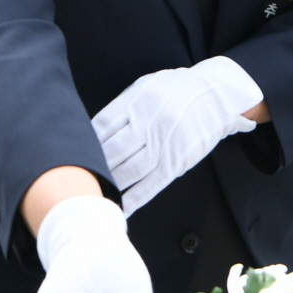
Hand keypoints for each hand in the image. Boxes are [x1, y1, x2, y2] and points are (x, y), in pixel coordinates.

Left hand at [92, 57, 261, 214]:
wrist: (216, 93)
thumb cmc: (177, 90)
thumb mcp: (146, 87)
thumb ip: (122, 107)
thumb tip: (94, 131)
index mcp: (138, 101)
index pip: (102, 126)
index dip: (87, 143)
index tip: (76, 153)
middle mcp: (150, 122)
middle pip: (113, 150)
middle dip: (96, 165)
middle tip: (80, 177)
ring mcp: (165, 143)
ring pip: (130, 170)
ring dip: (112, 183)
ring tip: (97, 190)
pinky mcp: (178, 160)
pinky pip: (152, 183)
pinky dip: (135, 197)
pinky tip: (122, 205)